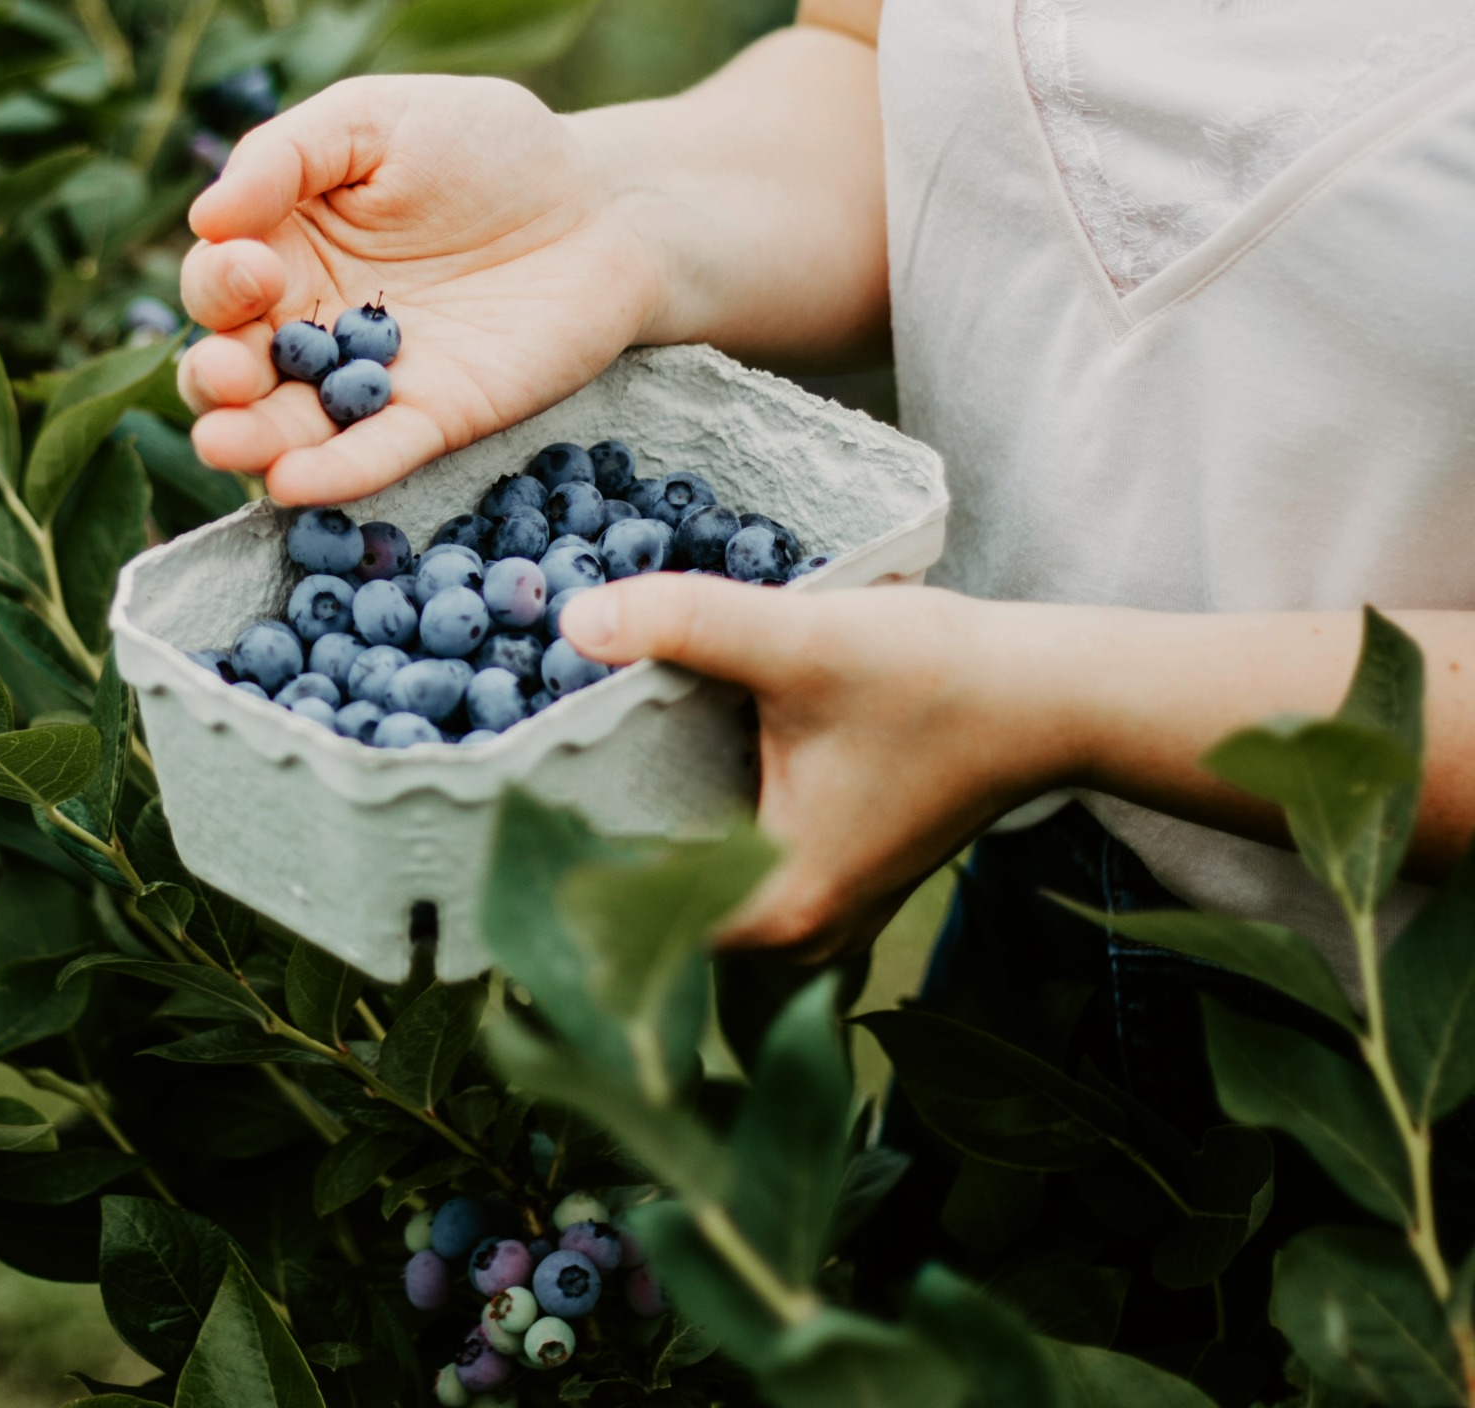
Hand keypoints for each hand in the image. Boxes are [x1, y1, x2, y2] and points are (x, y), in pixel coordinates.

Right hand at [179, 75, 661, 505]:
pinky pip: (374, 454)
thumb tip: (207, 216)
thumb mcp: (377, 119)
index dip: (220, 280)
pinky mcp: (435, 419)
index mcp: (285, 247)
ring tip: (227, 443)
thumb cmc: (486, 146)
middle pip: (232, 366)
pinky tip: (294, 481)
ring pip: (287, 425)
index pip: (220, 280)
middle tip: (228, 369)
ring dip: (249, 441)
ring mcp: (369, 380)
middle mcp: (312, 322)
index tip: (253, 265)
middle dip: (214, 375)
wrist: (603, 203)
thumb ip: (288, 155)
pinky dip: (334, 474)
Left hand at [557, 579, 1082, 958]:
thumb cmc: (938, 681)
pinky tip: (656, 781)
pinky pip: (734, 883)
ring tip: (573, 787)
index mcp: (779, 905)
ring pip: (698, 908)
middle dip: (591, 866)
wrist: (1050, 694)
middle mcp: (799, 933)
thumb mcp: (800, 640)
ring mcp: (823, 914)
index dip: (564, 880)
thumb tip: (577, 620)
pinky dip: (690, 844)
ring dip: (642, 856)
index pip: (632, 927)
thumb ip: (686, 623)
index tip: (503, 826)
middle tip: (518, 797)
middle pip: (658, 924)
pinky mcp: (836, 876)